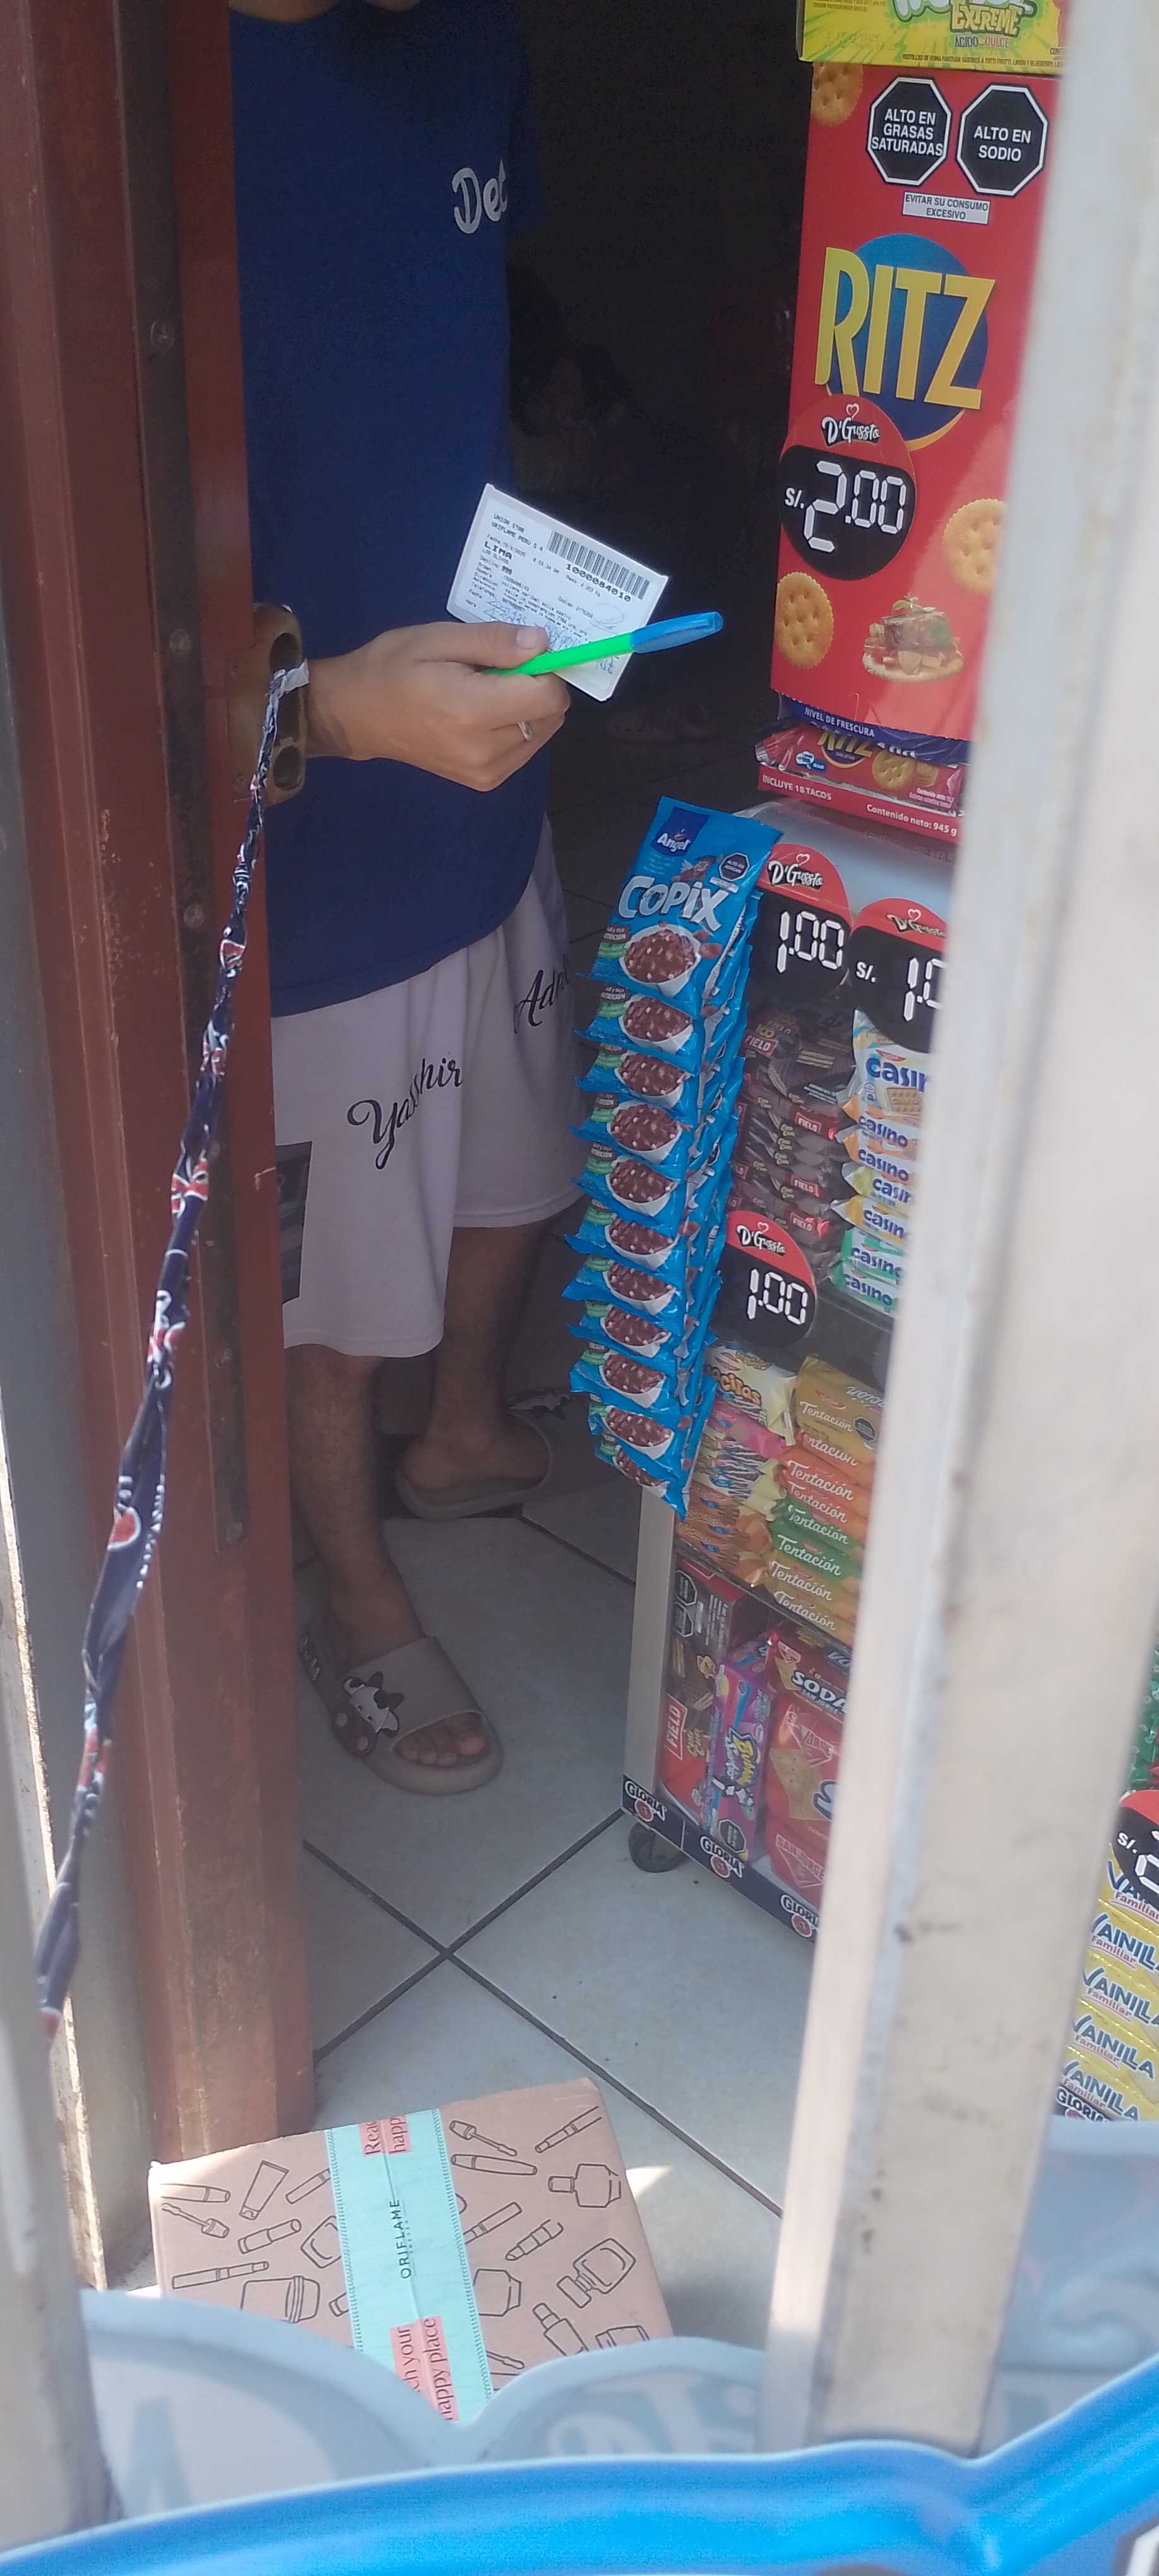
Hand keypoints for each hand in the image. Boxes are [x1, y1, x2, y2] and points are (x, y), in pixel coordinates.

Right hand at [305, 621, 569, 791]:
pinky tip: (484, 714)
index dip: (544, 668)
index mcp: (473, 712)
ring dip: (527, 708)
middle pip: (551, 716)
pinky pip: (525, 749)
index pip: (548, 696)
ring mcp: (486, 772)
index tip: (518, 654)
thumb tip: (542, 642)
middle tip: (495, 672)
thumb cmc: (393, 667)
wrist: (356, 714)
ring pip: (542, 732)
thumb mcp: (440, 638)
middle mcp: (486, 751)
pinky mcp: (485, 781)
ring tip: (484, 693)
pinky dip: (516, 727)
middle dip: (536, 687)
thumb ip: (494, 641)